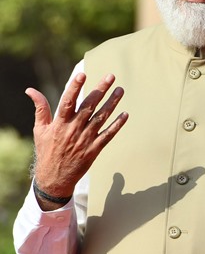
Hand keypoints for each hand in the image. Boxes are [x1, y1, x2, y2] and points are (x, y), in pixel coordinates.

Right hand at [27, 73, 127, 203]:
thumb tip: (31, 90)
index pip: (67, 101)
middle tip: (111, 76)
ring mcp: (85, 139)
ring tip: (120, 90)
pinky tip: (125, 114)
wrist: (54, 178)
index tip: (82, 75)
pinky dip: (117, 125)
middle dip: (100, 90)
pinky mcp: (94, 149)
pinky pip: (108, 135)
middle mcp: (73, 129)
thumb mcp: (39, 129)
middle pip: (89, 106)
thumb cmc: (46, 150)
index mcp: (59, 123)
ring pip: (101, 118)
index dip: (74, 88)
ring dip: (112, 103)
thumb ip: (40, 108)